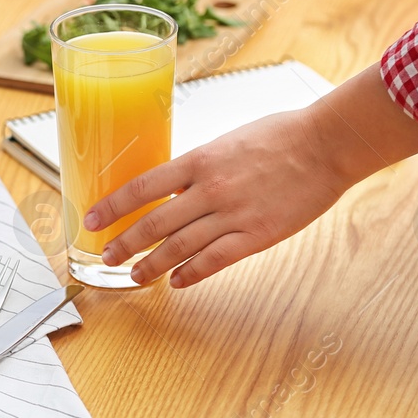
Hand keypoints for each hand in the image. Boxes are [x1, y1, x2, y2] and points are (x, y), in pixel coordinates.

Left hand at [82, 111, 349, 287]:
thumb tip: (173, 187)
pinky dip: (191, 273)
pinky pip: (215, 261)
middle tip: (106, 257)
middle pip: (154, 223)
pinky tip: (176, 281)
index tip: (91, 219)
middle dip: (124, 244)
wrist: (325, 144)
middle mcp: (209, 189)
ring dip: (151, 265)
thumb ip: (199, 167)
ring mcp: (233, 214)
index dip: (112, 206)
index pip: (142, 186)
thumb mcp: (226, 142)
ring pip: (179, 247)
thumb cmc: (279, 136)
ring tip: (134, 277)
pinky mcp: (257, 235)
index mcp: (199, 160)